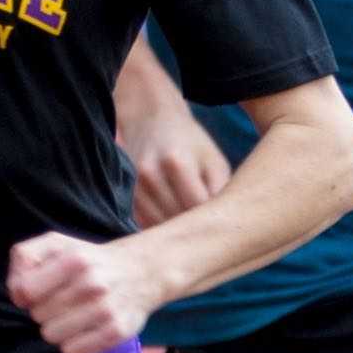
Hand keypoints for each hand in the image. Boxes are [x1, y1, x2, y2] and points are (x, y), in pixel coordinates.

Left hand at [6, 231, 168, 352]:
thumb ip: (25, 258)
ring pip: (51, 336)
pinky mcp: (117, 332)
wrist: (141, 271)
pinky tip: (86, 328)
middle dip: (45, 309)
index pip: (25, 291)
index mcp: (74, 259)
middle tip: (65, 299)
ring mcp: (106, 310)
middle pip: (37, 316)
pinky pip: (73, 352)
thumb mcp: (55, 243)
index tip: (40, 289)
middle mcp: (92, 284)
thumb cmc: (89, 260)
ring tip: (75, 313)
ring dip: (58, 328)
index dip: (26, 293)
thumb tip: (18, 295)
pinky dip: (74, 343)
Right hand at [122, 109, 231, 225]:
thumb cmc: (191, 144)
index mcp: (176, 163)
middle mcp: (150, 176)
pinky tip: (176, 219)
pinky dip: (164, 227)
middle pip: (178, 218)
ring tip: (195, 224)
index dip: (213, 217)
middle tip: (212, 226)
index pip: (197, 206)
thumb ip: (221, 190)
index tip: (224, 220)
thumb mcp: (214, 160)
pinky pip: (148, 224)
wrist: (150, 123)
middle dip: (197, 225)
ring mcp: (134, 187)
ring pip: (161, 226)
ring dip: (179, 229)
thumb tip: (223, 223)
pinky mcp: (127, 197)